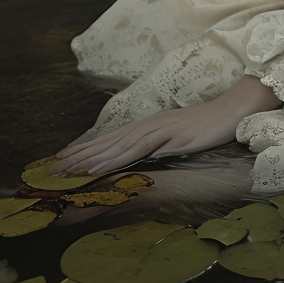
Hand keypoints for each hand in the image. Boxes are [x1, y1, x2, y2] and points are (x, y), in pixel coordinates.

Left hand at [53, 76, 282, 176]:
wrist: (233, 111)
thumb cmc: (210, 126)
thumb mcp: (180, 140)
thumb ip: (160, 148)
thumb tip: (143, 161)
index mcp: (149, 125)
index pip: (111, 139)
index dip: (86, 149)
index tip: (63, 159)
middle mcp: (147, 124)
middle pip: (106, 142)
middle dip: (77, 156)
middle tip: (50, 168)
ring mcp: (156, 128)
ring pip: (114, 147)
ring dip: (87, 160)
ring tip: (64, 171)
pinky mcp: (167, 136)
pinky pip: (134, 150)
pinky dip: (112, 160)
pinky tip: (96, 169)